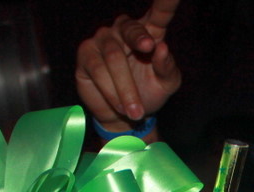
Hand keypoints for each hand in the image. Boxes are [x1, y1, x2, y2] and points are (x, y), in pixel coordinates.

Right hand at [75, 0, 180, 129]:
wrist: (124, 117)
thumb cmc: (148, 93)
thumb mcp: (166, 84)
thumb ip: (167, 67)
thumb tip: (162, 48)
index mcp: (150, 32)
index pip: (159, 13)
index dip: (165, 2)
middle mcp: (124, 30)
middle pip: (131, 29)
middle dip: (139, 39)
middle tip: (149, 47)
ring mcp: (103, 40)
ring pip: (114, 57)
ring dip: (126, 88)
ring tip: (136, 112)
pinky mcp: (86, 54)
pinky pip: (98, 69)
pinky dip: (111, 90)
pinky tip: (121, 106)